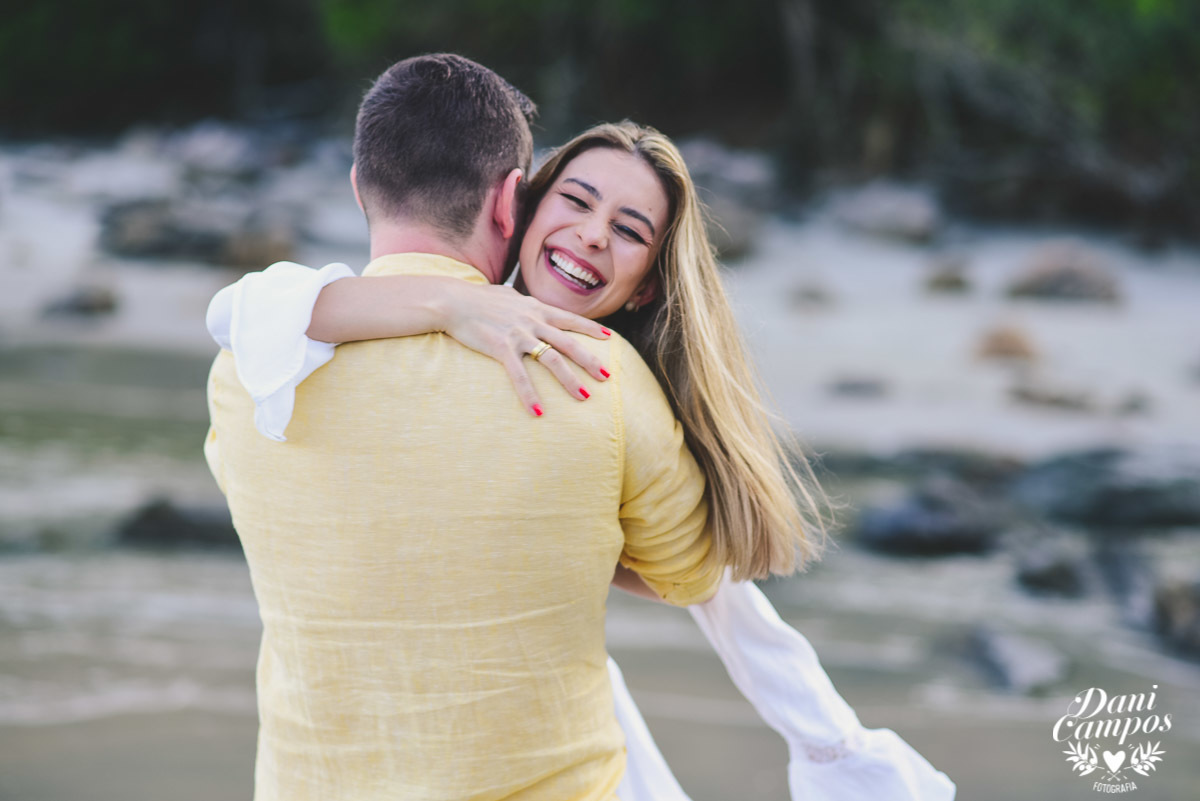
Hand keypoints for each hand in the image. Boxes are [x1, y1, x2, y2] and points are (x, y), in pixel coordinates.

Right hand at [439, 283, 611, 414]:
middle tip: (607, 376)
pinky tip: (538, 411)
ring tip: (584, 396)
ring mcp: (519, 334)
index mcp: (535, 308)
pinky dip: (530, 395)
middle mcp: (532, 320)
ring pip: (552, 359)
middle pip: (569, 342)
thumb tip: (519, 297)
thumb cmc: (477, 298)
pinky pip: (520, 376)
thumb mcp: (506, 295)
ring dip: (570, 379)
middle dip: (590, 360)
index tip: (609, 337)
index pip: (570, 318)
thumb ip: (519, 300)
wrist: (453, 300)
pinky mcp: (501, 348)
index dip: (591, 328)